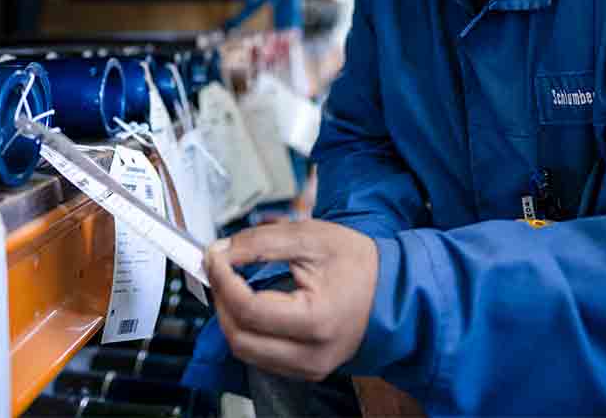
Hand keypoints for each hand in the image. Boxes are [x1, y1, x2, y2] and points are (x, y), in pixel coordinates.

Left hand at [204, 219, 378, 381]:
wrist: (390, 290)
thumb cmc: (358, 264)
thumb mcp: (310, 238)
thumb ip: (262, 243)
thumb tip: (223, 251)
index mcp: (316, 321)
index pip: (249, 309)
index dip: (223, 280)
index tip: (214, 255)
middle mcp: (311, 355)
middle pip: (240, 338)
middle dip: (221, 300)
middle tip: (217, 269)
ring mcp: (308, 367)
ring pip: (246, 351)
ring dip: (229, 316)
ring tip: (230, 283)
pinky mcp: (305, 369)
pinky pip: (260, 355)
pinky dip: (246, 329)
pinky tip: (247, 302)